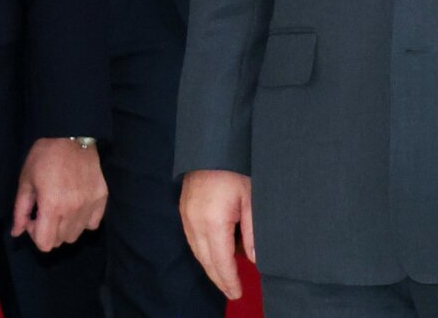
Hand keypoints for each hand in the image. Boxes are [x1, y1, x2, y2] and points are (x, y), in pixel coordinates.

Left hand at [10, 138, 107, 251]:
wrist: (72, 134)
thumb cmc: (44, 155)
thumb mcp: (26, 180)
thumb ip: (20, 210)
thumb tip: (17, 233)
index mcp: (52, 206)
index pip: (45, 244)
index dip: (34, 235)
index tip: (33, 217)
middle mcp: (73, 210)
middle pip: (60, 241)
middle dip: (48, 231)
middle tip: (45, 212)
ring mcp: (90, 205)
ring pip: (76, 234)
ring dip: (65, 228)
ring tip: (60, 209)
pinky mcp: (101, 197)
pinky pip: (93, 224)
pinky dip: (83, 221)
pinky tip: (76, 207)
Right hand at [180, 169, 252, 299]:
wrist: (213, 145)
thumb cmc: (236, 170)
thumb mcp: (251, 200)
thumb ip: (252, 232)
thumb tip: (254, 259)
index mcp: (213, 222)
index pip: (220, 261)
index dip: (229, 279)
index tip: (237, 293)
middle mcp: (195, 222)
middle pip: (206, 260)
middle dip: (219, 278)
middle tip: (232, 292)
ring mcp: (186, 215)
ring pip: (197, 251)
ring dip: (210, 266)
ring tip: (225, 277)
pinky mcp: (183, 209)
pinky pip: (192, 239)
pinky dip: (203, 251)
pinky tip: (214, 254)